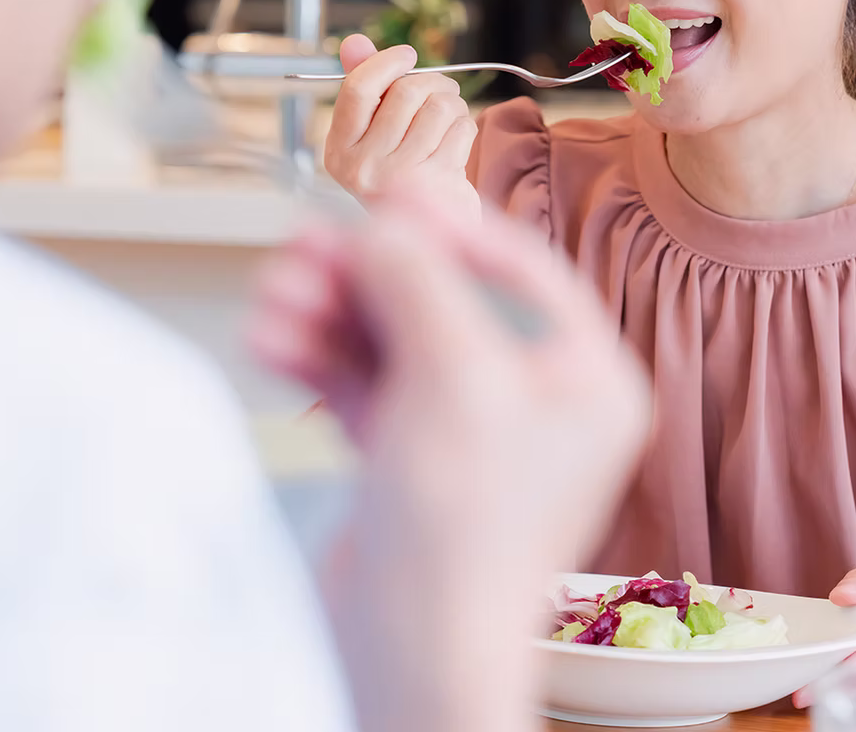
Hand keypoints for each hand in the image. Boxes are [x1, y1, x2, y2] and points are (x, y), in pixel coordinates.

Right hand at [249, 184, 649, 731]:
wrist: (408, 660)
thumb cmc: (462, 541)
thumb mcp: (453, 381)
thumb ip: (419, 285)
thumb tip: (386, 225)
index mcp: (583, 380)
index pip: (518, 269)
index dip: (448, 226)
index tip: (390, 196)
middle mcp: (530, 399)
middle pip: (441, 299)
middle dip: (366, 273)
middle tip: (307, 247)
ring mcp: (467, 427)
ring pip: (391, 337)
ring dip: (328, 310)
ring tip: (274, 294)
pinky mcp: (409, 453)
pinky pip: (362, 381)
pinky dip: (317, 356)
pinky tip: (273, 338)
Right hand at [323, 34, 480, 220]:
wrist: (429, 233)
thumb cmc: (400, 174)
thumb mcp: (372, 135)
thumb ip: (363, 87)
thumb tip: (353, 42)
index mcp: (339, 151)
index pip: (357, 89)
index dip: (385, 62)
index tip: (407, 55)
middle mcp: (362, 167)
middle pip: (405, 92)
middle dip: (433, 83)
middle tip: (441, 91)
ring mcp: (399, 178)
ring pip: (438, 107)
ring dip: (453, 105)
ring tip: (449, 118)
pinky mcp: (436, 184)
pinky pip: (460, 129)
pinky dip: (464, 128)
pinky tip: (455, 143)